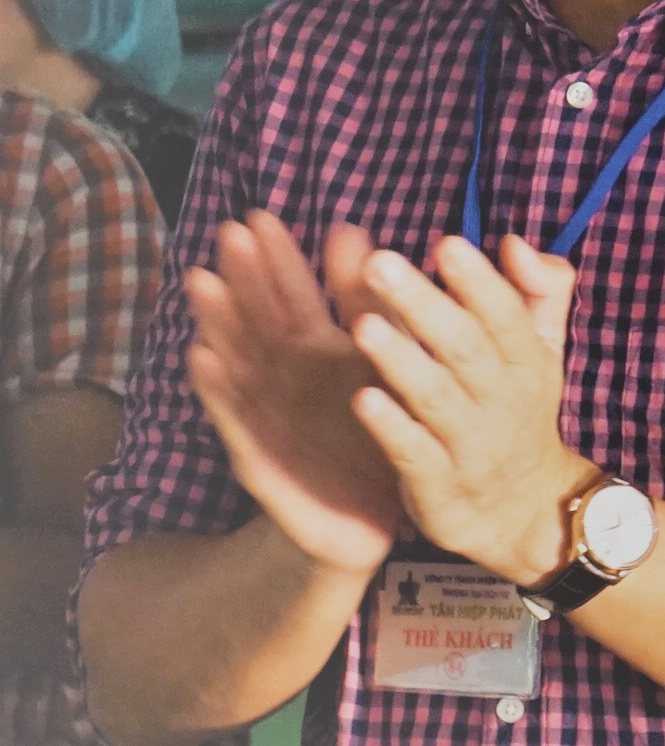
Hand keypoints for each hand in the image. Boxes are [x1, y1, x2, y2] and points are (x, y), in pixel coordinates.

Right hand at [183, 214, 403, 574]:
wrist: (369, 527)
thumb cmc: (376, 441)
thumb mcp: (381, 370)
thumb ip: (372, 308)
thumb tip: (361, 238)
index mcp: (320, 359)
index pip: (291, 301)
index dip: (277, 262)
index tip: (263, 217)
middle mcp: (285, 381)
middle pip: (258, 322)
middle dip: (245, 278)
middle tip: (231, 232)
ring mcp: (266, 417)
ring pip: (239, 363)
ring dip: (220, 323)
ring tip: (204, 280)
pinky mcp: (259, 458)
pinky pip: (236, 421)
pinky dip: (218, 390)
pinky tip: (202, 358)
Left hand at [344, 235, 590, 587]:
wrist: (525, 512)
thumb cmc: (518, 415)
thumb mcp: (541, 354)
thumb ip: (539, 294)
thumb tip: (515, 242)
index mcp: (528, 363)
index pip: (506, 315)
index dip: (480, 282)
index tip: (446, 244)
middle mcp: (503, 400)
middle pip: (466, 348)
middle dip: (424, 305)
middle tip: (381, 264)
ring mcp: (471, 444)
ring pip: (437, 398)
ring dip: (402, 361)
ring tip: (362, 325)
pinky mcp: (439, 484)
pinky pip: (416, 453)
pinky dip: (393, 428)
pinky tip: (363, 401)